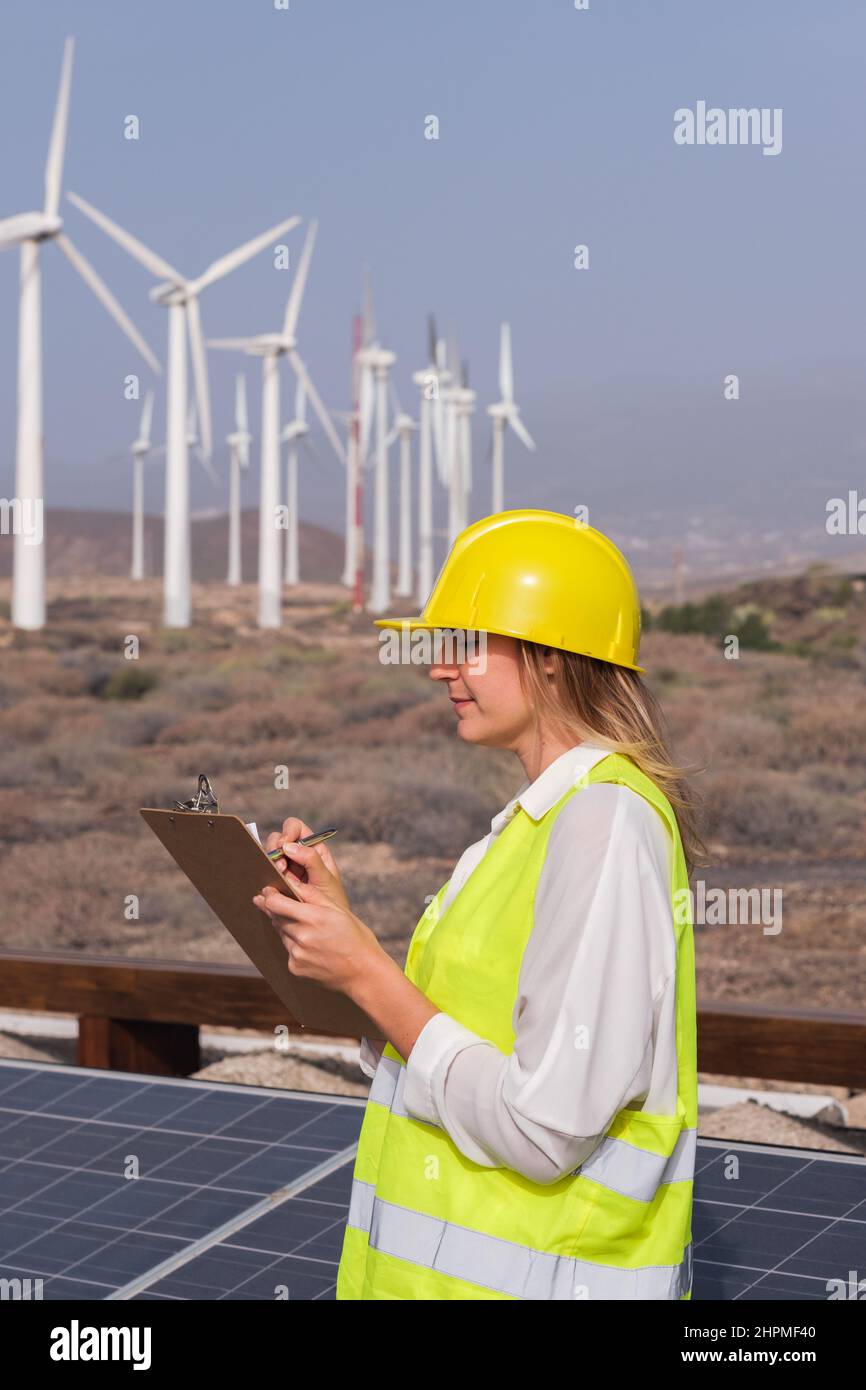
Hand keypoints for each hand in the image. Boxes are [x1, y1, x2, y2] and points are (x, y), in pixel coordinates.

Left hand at [252, 852, 382, 994]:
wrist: (363, 973)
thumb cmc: (355, 937)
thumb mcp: (339, 910)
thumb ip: (312, 895)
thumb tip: (290, 882)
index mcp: (314, 917)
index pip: (275, 904)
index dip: (269, 895)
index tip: (268, 891)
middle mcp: (302, 937)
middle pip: (276, 918)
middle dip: (278, 910)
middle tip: (282, 905)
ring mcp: (297, 954)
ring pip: (282, 934)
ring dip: (288, 928)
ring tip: (309, 930)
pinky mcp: (295, 968)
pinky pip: (289, 951)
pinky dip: (295, 946)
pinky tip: (312, 947)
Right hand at [264, 817, 349, 911]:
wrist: (327, 925)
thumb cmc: (332, 901)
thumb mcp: (325, 880)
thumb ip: (311, 860)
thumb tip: (288, 846)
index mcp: (312, 847)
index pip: (295, 827)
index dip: (287, 832)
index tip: (283, 846)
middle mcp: (297, 854)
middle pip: (277, 839)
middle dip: (275, 849)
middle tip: (280, 868)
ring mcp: (286, 868)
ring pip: (269, 855)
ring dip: (269, 863)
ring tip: (278, 877)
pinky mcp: (277, 882)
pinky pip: (266, 872)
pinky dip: (264, 875)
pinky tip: (269, 885)